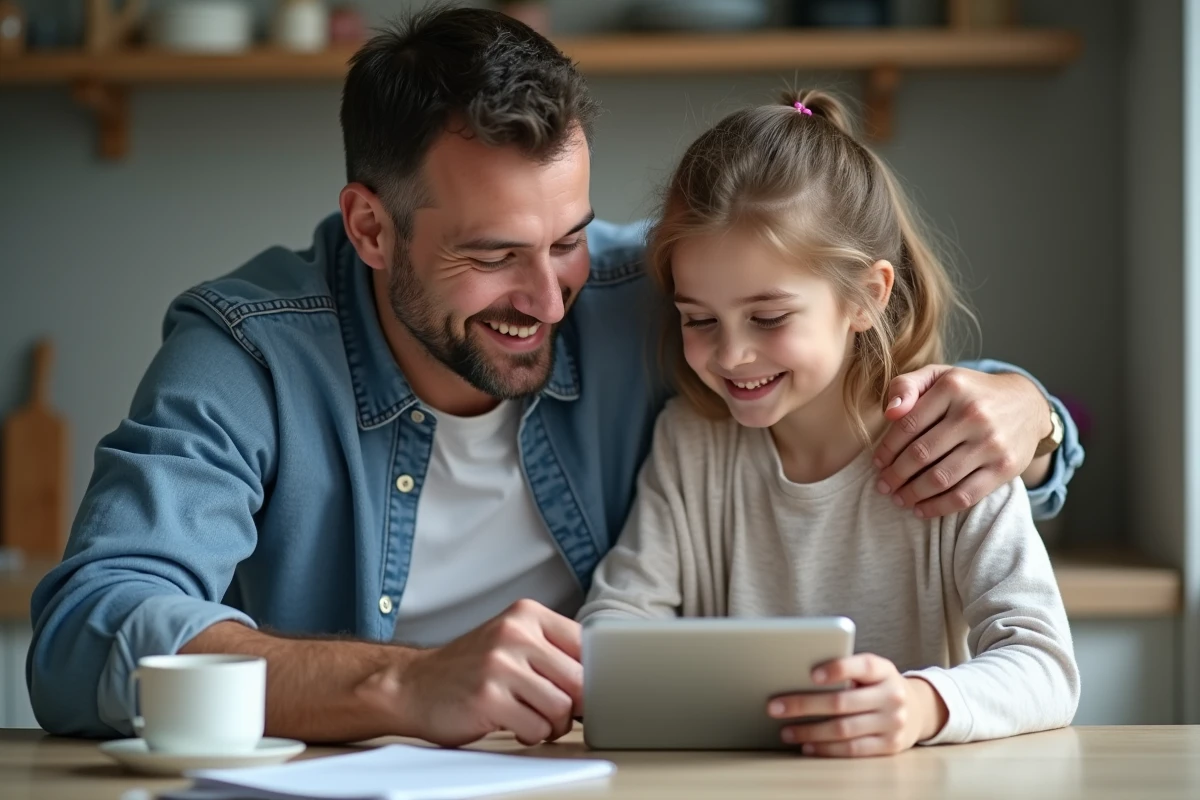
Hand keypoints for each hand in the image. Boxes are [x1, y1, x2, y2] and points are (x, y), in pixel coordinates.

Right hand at [377, 599, 582, 746]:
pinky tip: (514, 725)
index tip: (577, 689)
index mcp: (527, 614)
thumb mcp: (512, 641)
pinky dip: (531, 734)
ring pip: (561, 707)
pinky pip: (536, 727)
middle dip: (574, 706)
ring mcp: (500, 665)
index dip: (589, 676)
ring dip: (552, 724)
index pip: (586, 645)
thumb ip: (552, 651)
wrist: (413, 685)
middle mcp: (514, 634)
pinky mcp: (488, 698)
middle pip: (579, 680)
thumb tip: (601, 679)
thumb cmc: (471, 668)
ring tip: (533, 719)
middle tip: (555, 712)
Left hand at [767, 654, 946, 756]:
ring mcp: (893, 723)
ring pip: (844, 729)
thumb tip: (796, 677)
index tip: (812, 674)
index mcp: (884, 670)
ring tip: (786, 731)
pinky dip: (826, 749)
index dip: (838, 669)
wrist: (917, 710)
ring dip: (810, 732)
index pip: (863, 666)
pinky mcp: (889, 746)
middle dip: (804, 704)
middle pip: (842, 702)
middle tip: (775, 707)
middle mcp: (892, 696)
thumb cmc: (877, 685)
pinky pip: (852, 749)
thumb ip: (845, 671)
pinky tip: (807, 746)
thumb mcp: (870, 672)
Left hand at [873, 365, 1049, 518]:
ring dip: (912, 494)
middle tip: (883, 485)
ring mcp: (991, 442)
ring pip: (940, 478)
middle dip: (895, 475)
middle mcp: (974, 414)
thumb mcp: (939, 376)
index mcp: (952, 388)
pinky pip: (964, 495)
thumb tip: (890, 412)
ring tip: (898, 498)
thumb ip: (907, 386)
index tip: (877, 463)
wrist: (1027, 404)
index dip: (887, 448)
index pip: (907, 425)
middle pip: (920, 454)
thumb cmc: (970, 392)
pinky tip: (921, 509)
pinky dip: (938, 507)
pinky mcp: (1005, 468)